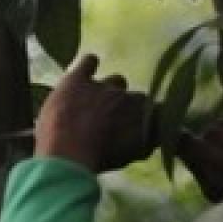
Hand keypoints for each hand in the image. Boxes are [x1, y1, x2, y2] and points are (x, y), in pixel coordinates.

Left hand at [34, 54, 153, 171]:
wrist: (68, 152)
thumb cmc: (100, 159)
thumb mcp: (130, 155)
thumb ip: (142, 143)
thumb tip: (150, 139)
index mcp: (143, 114)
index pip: (154, 110)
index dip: (145, 118)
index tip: (138, 127)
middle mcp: (127, 96)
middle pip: (131, 96)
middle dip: (123, 107)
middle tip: (108, 121)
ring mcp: (102, 85)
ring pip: (113, 81)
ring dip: (107, 89)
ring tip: (94, 102)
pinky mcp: (77, 80)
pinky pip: (88, 62)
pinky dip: (89, 64)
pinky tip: (89, 66)